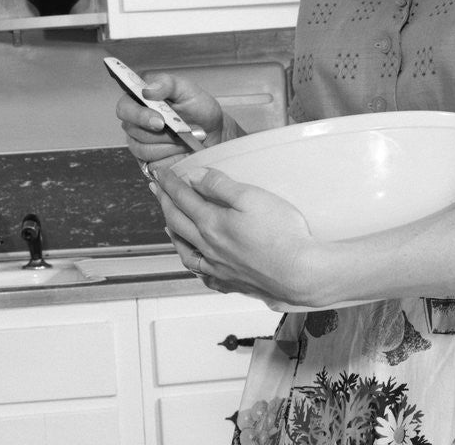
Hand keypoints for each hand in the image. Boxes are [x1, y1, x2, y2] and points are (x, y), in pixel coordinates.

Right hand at [116, 73, 240, 173]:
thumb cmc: (198, 108)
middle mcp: (135, 122)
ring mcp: (140, 142)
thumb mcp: (187, 89)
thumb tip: (147, 89)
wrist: (213, 131)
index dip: (138, 115)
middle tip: (183, 130)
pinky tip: (184, 148)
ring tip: (187, 137)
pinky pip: (153, 163)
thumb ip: (167, 84)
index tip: (160, 121)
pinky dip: (173, 155)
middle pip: (134, 131)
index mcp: (139, 100)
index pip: (124, 108)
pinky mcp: (148, 161)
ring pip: (144, 148)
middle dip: (162, 132)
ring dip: (170, 144)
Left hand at [150, 166, 319, 307]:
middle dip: (164, 202)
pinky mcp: (231, 282)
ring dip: (173, 233)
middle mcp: (209, 247)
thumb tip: (195, 176)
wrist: (299, 274)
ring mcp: (218, 268)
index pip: (183, 198)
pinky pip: (203, 274)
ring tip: (168, 224)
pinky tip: (198, 262)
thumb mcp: (252, 197)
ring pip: (185, 250)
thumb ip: (220, 186)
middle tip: (156, 190)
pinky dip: (194, 264)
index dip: (170, 183)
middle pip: (178, 222)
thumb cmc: (281, 235)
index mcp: (212, 223)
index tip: (160, 173)